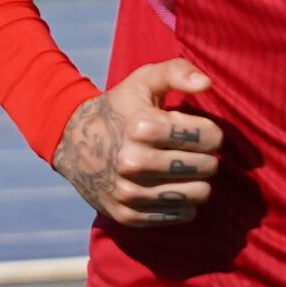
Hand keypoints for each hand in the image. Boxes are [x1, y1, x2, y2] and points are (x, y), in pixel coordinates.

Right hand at [56, 58, 222, 228]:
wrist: (73, 142)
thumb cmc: (121, 108)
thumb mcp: (144, 80)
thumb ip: (177, 71)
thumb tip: (206, 83)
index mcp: (142, 125)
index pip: (209, 137)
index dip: (212, 133)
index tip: (202, 132)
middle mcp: (133, 161)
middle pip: (206, 167)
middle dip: (207, 158)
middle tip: (194, 152)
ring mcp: (129, 191)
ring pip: (198, 194)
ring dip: (199, 181)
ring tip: (187, 170)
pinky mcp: (128, 215)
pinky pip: (181, 215)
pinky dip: (184, 202)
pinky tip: (173, 186)